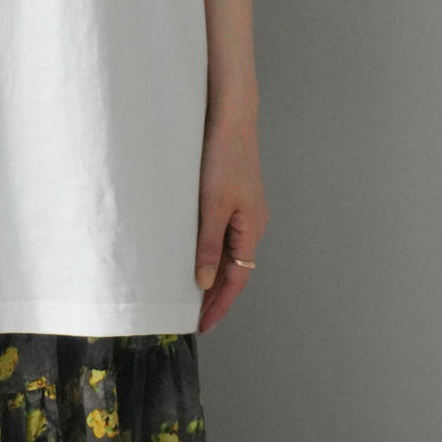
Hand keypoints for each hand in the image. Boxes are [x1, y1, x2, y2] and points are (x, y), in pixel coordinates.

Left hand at [194, 107, 268, 333]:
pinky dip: (209, 248)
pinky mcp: (231, 194)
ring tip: (189, 290)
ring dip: (212, 271)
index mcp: (252, 228)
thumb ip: (209, 245)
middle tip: (193, 314)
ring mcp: (243, 208)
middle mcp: (252, 222)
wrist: (229, 116)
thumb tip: (206, 283)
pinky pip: (221, 231)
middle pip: (235, 269)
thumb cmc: (223, 157)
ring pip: (228, 250)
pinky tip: (192, 249)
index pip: (236, 280)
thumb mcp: (213, 205)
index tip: (202, 325)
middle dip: (215, 294)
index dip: (220, 305)